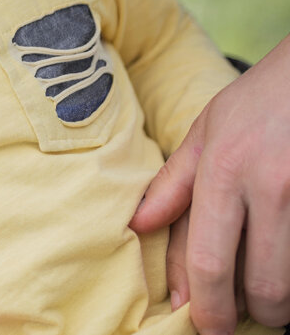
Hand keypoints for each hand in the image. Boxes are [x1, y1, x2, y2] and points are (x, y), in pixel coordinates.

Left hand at [130, 35, 289, 333]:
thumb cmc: (260, 101)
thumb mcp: (207, 130)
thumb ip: (173, 183)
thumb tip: (138, 227)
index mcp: (224, 169)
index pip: (208, 257)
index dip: (205, 304)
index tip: (201, 324)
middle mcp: (268, 186)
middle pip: (258, 283)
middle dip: (245, 316)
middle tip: (236, 321)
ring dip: (281, 304)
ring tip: (268, 302)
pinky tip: (288, 276)